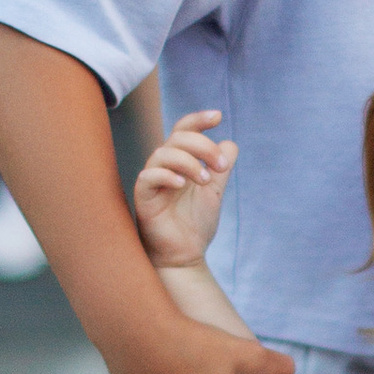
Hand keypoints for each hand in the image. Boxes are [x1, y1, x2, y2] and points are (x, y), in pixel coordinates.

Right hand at [132, 110, 233, 267]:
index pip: (184, 130)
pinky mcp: (143, 198)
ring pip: (162, 153)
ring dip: (189, 161)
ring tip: (206, 181)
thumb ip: (221, 168)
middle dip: (203, 146)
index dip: (198, 119)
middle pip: (177, 137)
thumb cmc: (193, 223)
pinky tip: (182, 185)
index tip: (218, 117)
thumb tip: (230, 143)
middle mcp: (164, 166)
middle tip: (222, 167)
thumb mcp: (214, 192)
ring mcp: (152, 181)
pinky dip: (166, 176)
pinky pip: (148, 177)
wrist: (184, 256)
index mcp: (179, 161)